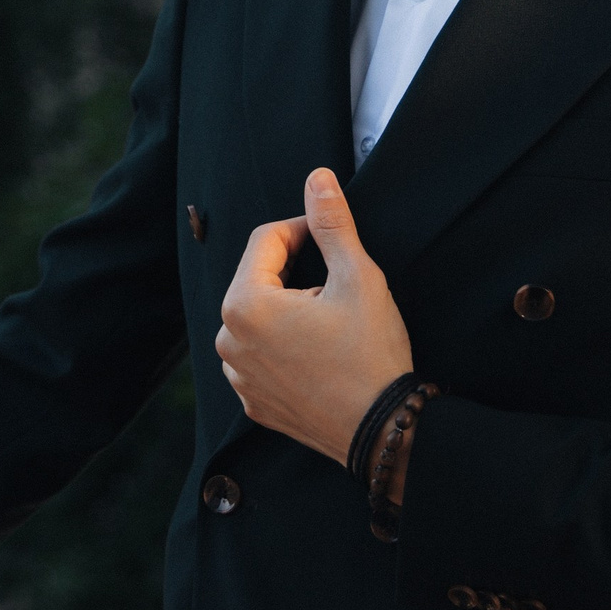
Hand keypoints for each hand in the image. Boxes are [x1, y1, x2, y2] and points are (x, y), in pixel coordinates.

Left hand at [216, 169, 413, 461]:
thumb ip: (331, 224)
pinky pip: (261, 354)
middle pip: (259, 279)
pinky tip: (321, 353)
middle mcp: (229, 340)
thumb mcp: (357, 277)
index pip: (266, 240)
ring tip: (332, 324)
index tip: (333, 238)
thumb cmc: (370, 355)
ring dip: (290, 309)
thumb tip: (317, 179)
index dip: (303, 230)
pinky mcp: (253, 401)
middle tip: (339, 288)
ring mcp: (238, 375)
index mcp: (245, 305)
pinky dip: (285, 345)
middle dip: (296, 273)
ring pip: (260, 317)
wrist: (381, 431)